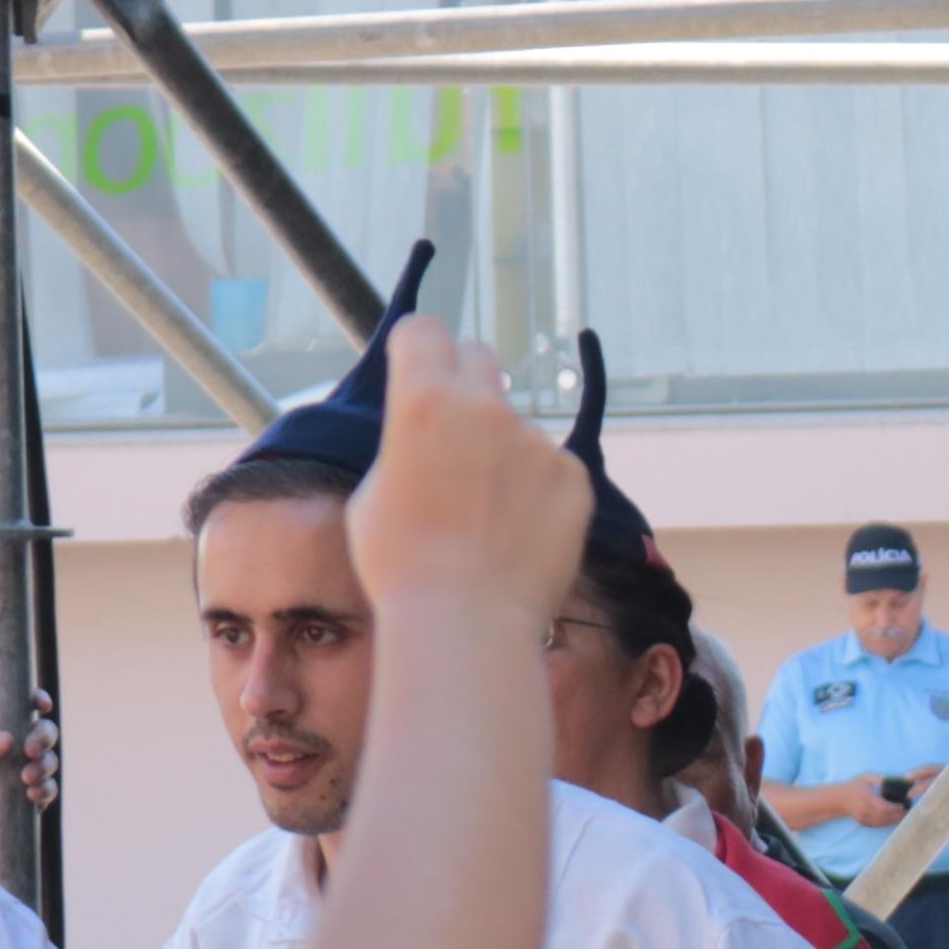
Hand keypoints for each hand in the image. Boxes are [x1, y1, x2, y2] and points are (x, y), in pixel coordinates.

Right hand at [335, 320, 588, 635]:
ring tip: (484, 510)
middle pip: (479, 357)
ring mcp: (537, 440)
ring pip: (515, 422)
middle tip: (454, 427)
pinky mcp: (573, 474)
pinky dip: (535, 486)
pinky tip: (517, 529)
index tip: (417, 366)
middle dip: (464, 380)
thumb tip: (423, 431)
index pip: (425, 331)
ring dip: (501, 447)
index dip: (418, 349)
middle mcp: (486, 407)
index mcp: (424, 401)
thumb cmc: (401, 562)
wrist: (466, 617)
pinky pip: (549, 464)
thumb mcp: (375, 488)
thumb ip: (405, 442)